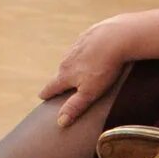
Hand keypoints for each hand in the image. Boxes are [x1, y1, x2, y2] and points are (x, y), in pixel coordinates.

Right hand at [40, 10, 158, 128]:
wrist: (116, 37)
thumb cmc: (103, 68)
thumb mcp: (90, 92)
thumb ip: (75, 107)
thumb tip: (60, 123)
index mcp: (65, 74)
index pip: (52, 86)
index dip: (47, 93)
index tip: (42, 97)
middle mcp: (67, 59)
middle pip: (61, 72)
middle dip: (61, 80)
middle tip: (61, 86)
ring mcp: (77, 46)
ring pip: (71, 58)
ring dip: (72, 65)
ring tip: (77, 71)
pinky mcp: (88, 35)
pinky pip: (83, 46)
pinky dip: (85, 52)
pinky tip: (92, 53)